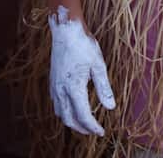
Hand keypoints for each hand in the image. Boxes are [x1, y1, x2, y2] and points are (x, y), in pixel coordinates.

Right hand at [48, 10, 115, 135]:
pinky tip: (72, 108)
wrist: (66, 30)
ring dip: (71, 121)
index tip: (102, 132)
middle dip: (81, 129)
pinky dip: (64, 111)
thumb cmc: (84, 45)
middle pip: (69, 119)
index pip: (84, 115)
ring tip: (83, 123)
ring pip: (60, 113)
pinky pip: (56, 103)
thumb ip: (104, 88)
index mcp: (74, 87)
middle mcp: (61, 89)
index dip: (93, 127)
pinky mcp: (52, 80)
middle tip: (93, 131)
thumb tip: (111, 107)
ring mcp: (54, 85)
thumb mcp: (98, 65)